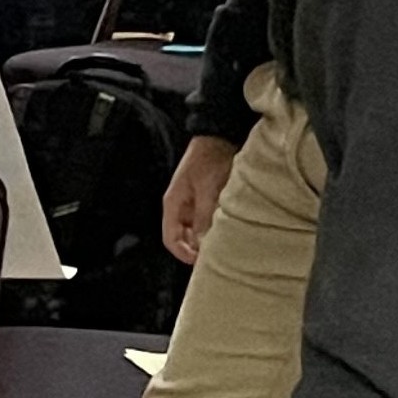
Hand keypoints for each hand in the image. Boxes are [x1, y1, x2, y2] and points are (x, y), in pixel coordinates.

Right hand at [162, 136, 237, 265]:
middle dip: (197, 248)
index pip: (170, 239)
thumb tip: (204, 245)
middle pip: (183, 238)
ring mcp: (192, 203)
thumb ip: (204, 217)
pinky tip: (227, 228)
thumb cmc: (210, 159)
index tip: (202, 262)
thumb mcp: (207, 189)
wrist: (219, 135)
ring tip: (224, 242)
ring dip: (207, 238)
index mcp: (173, 204)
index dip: (183, 254)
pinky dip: (214, 227)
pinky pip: (205, 221)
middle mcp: (180, 206)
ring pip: (196, 231)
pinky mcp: (204, 199)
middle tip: (217, 255)